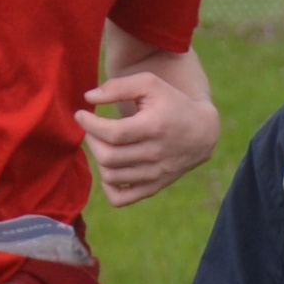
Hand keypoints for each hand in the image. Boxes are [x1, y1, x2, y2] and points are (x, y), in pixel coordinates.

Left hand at [78, 66, 219, 208]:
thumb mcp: (150, 84)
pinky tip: (109, 167)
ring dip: (98, 159)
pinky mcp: (153, 187)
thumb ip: (118, 87)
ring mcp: (154, 174)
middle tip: (91, 128)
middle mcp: (154, 155)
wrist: (202, 132)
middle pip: (108, 157)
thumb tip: (88, 97)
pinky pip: (121, 199)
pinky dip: (107, 186)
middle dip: (91, 140)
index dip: (90, 124)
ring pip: (110, 177)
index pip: (112, 134)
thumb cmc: (172, 103)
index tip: (81, 115)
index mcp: (153, 127)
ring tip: (101, 144)